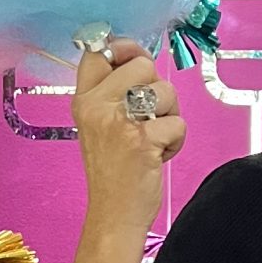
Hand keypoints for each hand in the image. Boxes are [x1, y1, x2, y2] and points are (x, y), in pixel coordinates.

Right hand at [73, 37, 183, 237]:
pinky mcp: (142, 141)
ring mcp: (119, 123)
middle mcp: (96, 107)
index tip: (135, 62)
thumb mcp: (97, 126)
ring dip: (169, 115)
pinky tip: (157, 156)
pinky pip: (177, 122)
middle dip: (156, 87)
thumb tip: (139, 61)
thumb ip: (111, 94)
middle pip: (142, 64)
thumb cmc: (112, 171)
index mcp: (83, 101)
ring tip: (153, 138)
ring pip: (165, 91)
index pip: (98, 52)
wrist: (112, 213)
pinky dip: (176, 141)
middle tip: (149, 115)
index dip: (124, 49)